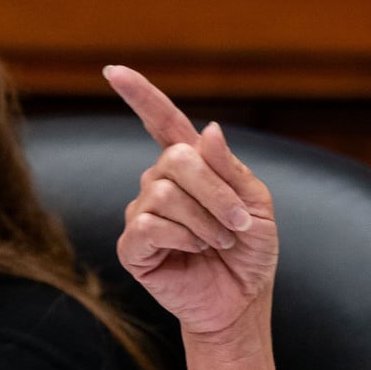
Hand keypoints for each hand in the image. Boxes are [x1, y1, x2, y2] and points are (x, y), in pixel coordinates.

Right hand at [104, 65, 278, 335]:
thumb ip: (231, 168)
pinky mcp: (133, 246)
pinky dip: (184, 237)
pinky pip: (150, 225)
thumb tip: (208, 129)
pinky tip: (194, 250)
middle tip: (238, 224)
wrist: (242, 298)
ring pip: (165, 194)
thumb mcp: (255, 204)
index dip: (141, 95)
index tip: (114, 71)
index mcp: (193, 165)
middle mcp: (160, 182)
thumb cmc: (250, 250)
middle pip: (175, 160)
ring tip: (219, 242)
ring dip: (206, 221)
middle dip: (217, 193)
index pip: (162, 122)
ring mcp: (143, 212)